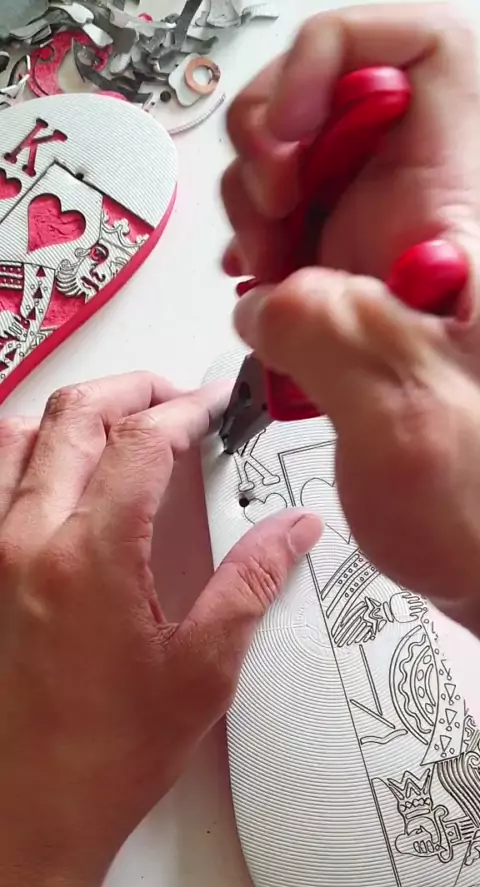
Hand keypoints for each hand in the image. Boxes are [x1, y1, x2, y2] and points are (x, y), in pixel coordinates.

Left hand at [0, 372, 320, 886]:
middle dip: (132, 390)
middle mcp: (31, 542)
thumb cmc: (108, 754)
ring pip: (20, 436)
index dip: (184, 409)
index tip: (211, 407)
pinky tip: (59, 468)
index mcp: (92, 558)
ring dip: (73, 412)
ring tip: (119, 419)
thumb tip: (293, 532)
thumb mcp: (202, 670)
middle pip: (76, 417)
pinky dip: (27, 450)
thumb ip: (250, 585)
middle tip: (174, 397)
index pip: (141, 442)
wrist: (34, 809)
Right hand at [223, 3, 479, 624]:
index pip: (427, 52)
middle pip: (342, 98)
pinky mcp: (363, 296)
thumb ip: (327, 326)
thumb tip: (271, 296)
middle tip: (271, 220)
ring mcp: (393, 258)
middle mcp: (433, 223)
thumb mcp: (405, 416)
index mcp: (468, 221)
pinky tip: (265, 299)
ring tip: (266, 279)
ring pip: (306, 167)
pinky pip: (295, 237)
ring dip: (259, 210)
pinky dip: (261, 258)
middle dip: (276, 143)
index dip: (341, 56)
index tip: (295, 129)